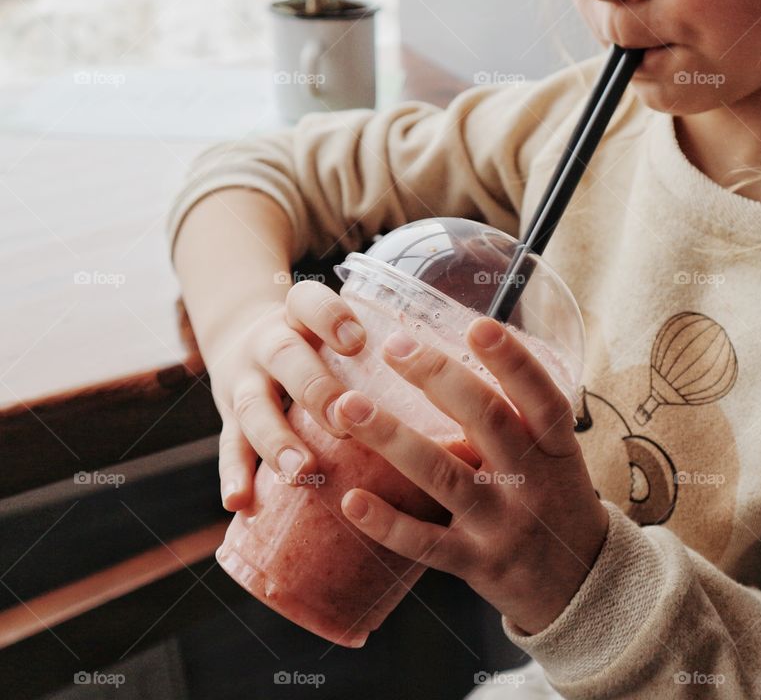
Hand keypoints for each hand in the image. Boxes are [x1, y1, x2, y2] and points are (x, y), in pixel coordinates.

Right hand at [207, 280, 365, 510]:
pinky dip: (234, 476)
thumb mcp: (339, 329)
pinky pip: (230, 449)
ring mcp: (244, 383)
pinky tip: (241, 503)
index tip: (357, 340)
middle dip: (314, 387)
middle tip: (343, 419)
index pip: (307, 301)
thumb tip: (486, 378)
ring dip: (276, 440)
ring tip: (301, 470)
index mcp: (301, 317)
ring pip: (254, 407)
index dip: (329, 317)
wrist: (243, 339)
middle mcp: (268, 344)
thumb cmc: (320, 345)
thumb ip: (387, 347)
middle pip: (284, 356)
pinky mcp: (230, 420)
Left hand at [330, 316, 608, 634]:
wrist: (583, 587)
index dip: (514, 362)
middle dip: (438, 379)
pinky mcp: (478, 563)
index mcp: (556, 449)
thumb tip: (461, 355)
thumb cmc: (558, 503)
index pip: (542, 398)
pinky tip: (352, 500)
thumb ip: (521, 418)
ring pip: (444, 476)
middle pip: (487, 422)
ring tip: (348, 406)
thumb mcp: (558, 458)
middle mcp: (533, 482)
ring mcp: (504, 525)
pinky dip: (388, 524)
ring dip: (393, 439)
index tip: (478, 325)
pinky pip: (427, 544)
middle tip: (393, 347)